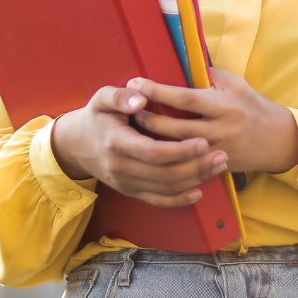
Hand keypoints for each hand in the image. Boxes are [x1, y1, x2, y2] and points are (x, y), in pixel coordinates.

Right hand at [51, 85, 228, 207]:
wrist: (76, 145)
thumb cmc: (96, 116)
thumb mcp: (101, 98)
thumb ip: (120, 96)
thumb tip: (141, 98)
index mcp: (116, 142)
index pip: (153, 152)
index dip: (180, 150)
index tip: (203, 141)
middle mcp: (121, 168)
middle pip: (164, 174)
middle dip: (196, 166)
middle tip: (221, 155)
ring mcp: (126, 183)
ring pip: (165, 188)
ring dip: (194, 180)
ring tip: (218, 166)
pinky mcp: (131, 191)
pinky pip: (157, 201)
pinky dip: (179, 200)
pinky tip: (198, 191)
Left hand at [126, 67, 297, 174]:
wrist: (279, 140)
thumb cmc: (253, 106)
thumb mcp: (235, 84)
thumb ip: (209, 74)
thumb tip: (181, 61)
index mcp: (223, 105)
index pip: (185, 98)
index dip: (159, 91)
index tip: (136, 83)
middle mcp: (220, 129)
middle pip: (176, 128)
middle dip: (149, 119)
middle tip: (128, 109)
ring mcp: (217, 151)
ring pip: (178, 149)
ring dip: (154, 140)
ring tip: (134, 129)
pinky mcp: (216, 167)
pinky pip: (188, 165)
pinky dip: (168, 158)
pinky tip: (152, 152)